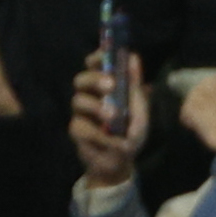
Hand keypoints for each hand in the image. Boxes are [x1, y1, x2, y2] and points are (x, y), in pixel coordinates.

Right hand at [68, 52, 149, 186]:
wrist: (121, 161)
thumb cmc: (130, 132)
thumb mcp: (139, 110)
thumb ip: (135, 86)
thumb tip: (133, 57)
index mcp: (104, 88)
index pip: (94, 66)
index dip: (96, 58)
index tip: (104, 55)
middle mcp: (89, 96)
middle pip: (81, 80)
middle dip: (94, 79)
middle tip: (110, 84)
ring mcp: (80, 114)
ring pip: (78, 101)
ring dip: (97, 107)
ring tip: (113, 116)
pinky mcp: (76, 131)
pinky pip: (81, 127)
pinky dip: (100, 134)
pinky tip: (114, 141)